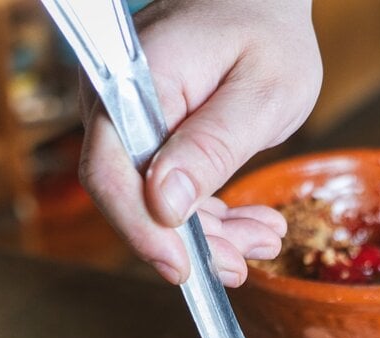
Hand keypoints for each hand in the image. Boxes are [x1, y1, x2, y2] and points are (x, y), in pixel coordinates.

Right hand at [78, 0, 321, 285]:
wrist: (263, 4)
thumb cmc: (267, 33)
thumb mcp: (260, 93)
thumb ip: (213, 146)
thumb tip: (165, 203)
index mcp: (139, 81)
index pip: (112, 169)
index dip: (142, 229)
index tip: (183, 270)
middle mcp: (121, 104)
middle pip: (132, 197)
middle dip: (191, 243)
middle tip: (245, 261)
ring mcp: (135, 125)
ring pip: (157, 205)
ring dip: (213, 235)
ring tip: (265, 238)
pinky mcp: (155, 142)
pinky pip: (174, 194)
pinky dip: (215, 218)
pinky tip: (255, 227)